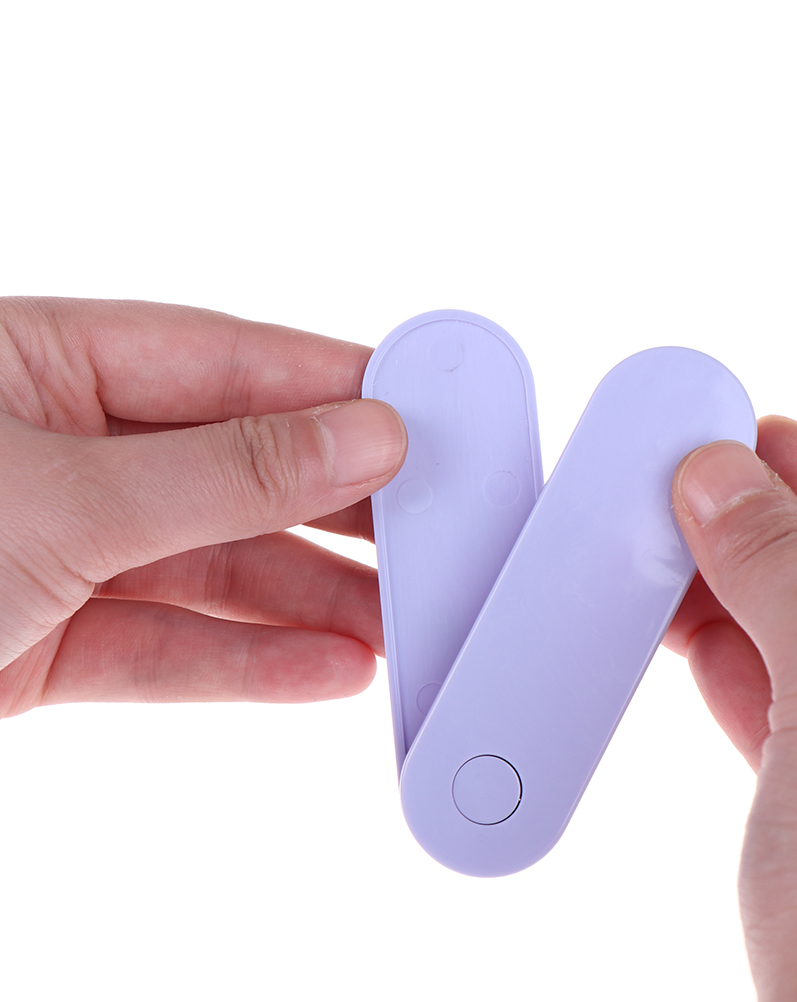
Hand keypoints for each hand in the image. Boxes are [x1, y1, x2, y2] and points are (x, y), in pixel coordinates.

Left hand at [0, 298, 405, 716]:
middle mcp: (59, 453)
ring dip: (310, 599)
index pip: (224, 362)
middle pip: (234, 472)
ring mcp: (56, 552)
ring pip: (213, 567)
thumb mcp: (63, 500)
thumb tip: (361, 438)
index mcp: (40, 364)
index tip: (424, 417)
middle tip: (428, 526)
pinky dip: (250, 661)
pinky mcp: (50, 644)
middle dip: (336, 507)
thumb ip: (223, 475)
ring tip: (397, 617)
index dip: (333, 389)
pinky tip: (331, 667)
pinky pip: (168, 647)